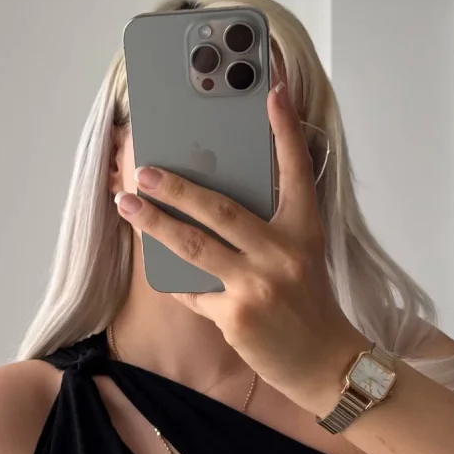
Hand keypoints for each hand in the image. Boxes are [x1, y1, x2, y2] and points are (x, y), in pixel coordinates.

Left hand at [114, 81, 368, 415]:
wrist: (326, 364)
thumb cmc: (308, 304)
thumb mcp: (302, 256)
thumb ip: (269, 229)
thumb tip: (214, 202)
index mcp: (303, 230)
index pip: (296, 169)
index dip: (284, 128)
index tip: (274, 89)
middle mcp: (282, 252)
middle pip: (220, 209)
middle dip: (176, 186)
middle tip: (144, 169)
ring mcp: (258, 285)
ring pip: (193, 247)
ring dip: (153, 224)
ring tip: (126, 205)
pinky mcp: (236, 316)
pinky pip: (192, 291)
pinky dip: (174, 281)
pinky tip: (158, 268)